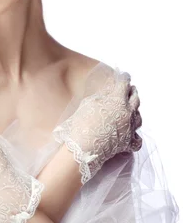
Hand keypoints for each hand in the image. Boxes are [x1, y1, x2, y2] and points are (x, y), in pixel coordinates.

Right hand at [52, 68, 142, 184]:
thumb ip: (102, 95)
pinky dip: (135, 136)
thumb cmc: (83, 123)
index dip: (124, 78)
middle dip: (133, 92)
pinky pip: (137, 139)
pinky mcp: (128, 143)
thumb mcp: (90, 103)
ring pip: (139, 117)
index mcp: (118, 100)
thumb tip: (108, 90)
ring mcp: (130, 128)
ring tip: (131, 110)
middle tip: (131, 90)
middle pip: (136, 99)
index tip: (124, 75)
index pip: (124, 84)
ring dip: (135, 112)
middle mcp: (128, 112)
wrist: (84, 147)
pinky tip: (132, 134)